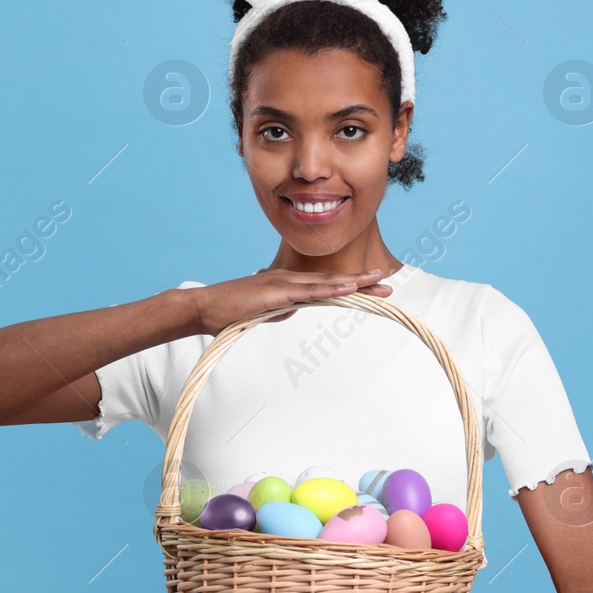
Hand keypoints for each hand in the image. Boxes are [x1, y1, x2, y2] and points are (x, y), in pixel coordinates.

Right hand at [191, 267, 392, 335]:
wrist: (204, 309)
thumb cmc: (230, 312)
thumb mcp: (263, 313)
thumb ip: (280, 309)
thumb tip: (293, 309)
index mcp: (288, 284)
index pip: (327, 285)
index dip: (351, 285)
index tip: (374, 287)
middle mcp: (290, 279)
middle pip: (333, 281)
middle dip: (362, 283)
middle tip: (388, 284)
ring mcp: (284, 283)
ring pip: (326, 283)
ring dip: (354, 283)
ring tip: (378, 283)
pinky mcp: (276, 292)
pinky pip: (309, 291)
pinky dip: (331, 289)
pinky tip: (348, 287)